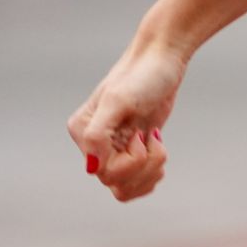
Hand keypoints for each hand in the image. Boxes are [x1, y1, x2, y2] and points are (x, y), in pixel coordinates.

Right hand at [67, 41, 184, 201]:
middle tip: (152, 140)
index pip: (103, 173)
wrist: (163, 59)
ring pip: (126, 187)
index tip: (139, 133)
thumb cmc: (142, 75)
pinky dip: (153, 173)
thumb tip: (92, 167)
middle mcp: (93, 143)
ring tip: (157, 145)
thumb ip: (97, 134)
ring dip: (150, 172)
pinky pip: (137, 182)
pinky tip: (158, 149)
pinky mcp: (132, 149)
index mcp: (82, 132)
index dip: (130, 161)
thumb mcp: (119, 100)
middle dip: (143, 167)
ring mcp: (113, 148)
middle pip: (116, 184)